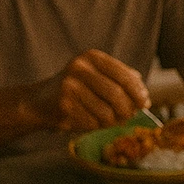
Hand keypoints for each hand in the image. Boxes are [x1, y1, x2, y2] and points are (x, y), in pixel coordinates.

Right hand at [30, 49, 149, 131]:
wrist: (39, 102)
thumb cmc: (76, 89)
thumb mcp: (97, 76)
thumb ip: (121, 80)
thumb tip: (145, 97)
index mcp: (92, 57)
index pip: (124, 75)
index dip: (138, 91)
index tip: (145, 103)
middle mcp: (79, 68)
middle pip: (117, 94)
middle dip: (128, 109)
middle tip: (130, 116)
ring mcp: (69, 86)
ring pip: (106, 112)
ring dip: (112, 121)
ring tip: (108, 120)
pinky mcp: (63, 105)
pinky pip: (92, 123)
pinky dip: (96, 126)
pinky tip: (90, 121)